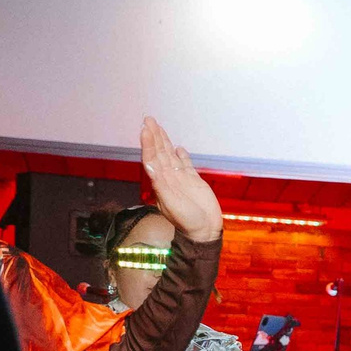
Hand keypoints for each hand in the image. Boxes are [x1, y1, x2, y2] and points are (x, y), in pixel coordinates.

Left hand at [141, 118, 221, 241]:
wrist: (204, 230)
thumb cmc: (187, 221)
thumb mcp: (171, 204)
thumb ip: (161, 185)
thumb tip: (149, 166)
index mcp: (160, 182)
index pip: (152, 158)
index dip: (148, 143)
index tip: (145, 129)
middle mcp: (168, 177)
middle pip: (159, 153)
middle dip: (153, 136)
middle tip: (149, 119)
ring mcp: (181, 178)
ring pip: (170, 155)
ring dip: (164, 141)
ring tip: (158, 126)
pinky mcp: (194, 181)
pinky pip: (185, 164)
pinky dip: (181, 155)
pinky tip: (177, 147)